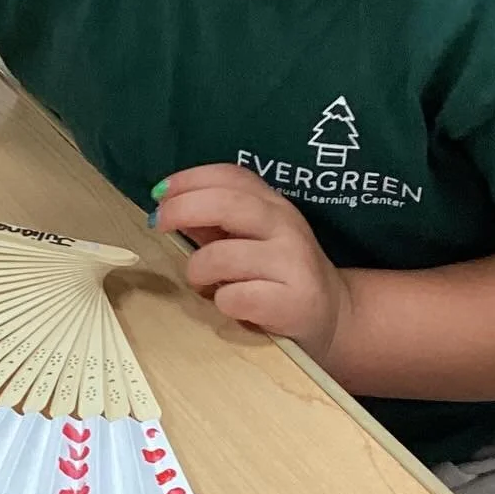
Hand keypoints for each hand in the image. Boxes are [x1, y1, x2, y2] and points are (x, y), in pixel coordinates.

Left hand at [153, 164, 352, 363]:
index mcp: (273, 204)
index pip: (231, 176)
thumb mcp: (250, 240)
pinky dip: (222, 301)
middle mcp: (286, 226)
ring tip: (202, 281)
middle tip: (159, 224)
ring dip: (198, 269)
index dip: (189, 179)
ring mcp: (293, 263)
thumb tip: (168, 208)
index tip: (159, 193)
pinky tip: (231, 305)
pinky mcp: (294, 302)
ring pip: (223, 255)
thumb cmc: (279, 275)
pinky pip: (237, 296)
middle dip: (183, 209)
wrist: (335, 318)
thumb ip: (214, 224)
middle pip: (227, 204)